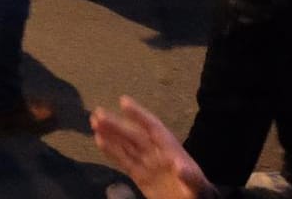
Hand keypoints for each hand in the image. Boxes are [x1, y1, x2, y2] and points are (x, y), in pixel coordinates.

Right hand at [90, 96, 212, 198]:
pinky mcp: (140, 176)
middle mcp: (156, 153)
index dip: (139, 115)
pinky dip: (111, 150)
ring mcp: (147, 164)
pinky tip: (99, 140)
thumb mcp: (197, 185)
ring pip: (125, 145)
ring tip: (94, 122)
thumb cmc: (197, 192)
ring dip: (110, 133)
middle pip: (134, 135)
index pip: (153, 128)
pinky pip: (123, 160)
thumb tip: (181, 167)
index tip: (123, 101)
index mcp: (171, 150)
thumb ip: (190, 177)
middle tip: (98, 112)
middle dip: (117, 124)